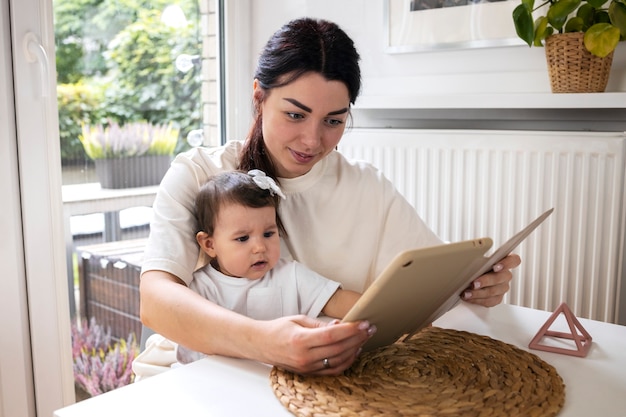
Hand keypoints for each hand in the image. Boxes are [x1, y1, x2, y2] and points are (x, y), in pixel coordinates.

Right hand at [258, 315, 374, 375]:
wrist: (261, 344)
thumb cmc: (279, 328)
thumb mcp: (299, 319)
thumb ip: (320, 324)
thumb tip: (341, 325)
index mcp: (300, 340)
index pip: (332, 336)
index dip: (351, 330)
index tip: (364, 323)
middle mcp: (304, 356)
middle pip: (338, 349)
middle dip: (357, 338)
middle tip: (370, 328)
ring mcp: (307, 367)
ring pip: (338, 362)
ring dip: (355, 350)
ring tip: (364, 338)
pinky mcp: (308, 373)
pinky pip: (332, 370)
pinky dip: (346, 362)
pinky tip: (354, 351)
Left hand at [462, 253, 520, 306]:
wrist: (472, 276)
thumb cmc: (477, 265)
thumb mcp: (478, 258)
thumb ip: (479, 259)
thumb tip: (471, 259)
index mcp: (504, 261)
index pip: (514, 260)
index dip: (506, 264)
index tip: (495, 266)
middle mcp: (505, 275)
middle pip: (501, 278)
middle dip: (486, 281)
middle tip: (474, 283)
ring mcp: (502, 287)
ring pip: (494, 291)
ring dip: (478, 293)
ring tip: (467, 293)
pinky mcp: (497, 298)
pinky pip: (490, 301)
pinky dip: (478, 300)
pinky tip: (469, 298)